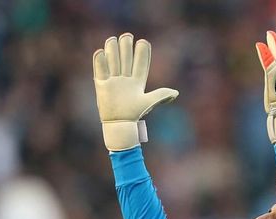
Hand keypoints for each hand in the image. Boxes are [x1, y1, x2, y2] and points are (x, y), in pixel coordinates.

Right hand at [93, 34, 178, 150]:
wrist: (120, 125)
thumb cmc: (135, 114)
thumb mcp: (148, 103)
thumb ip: (161, 95)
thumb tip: (175, 93)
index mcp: (137, 81)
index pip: (140, 64)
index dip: (142, 53)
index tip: (143, 42)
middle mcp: (125, 79)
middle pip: (125, 59)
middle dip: (126, 47)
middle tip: (127, 36)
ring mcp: (113, 81)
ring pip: (113, 61)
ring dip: (113, 50)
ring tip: (113, 39)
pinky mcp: (101, 85)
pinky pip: (100, 71)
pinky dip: (100, 62)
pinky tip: (100, 52)